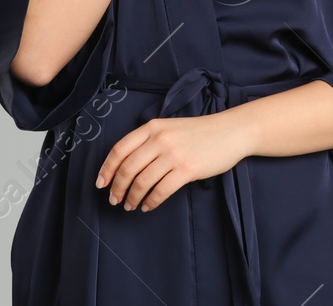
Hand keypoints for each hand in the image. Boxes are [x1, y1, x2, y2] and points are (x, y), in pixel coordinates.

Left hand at [95, 112, 251, 211]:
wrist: (231, 131)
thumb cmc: (200, 132)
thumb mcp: (171, 128)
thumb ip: (150, 140)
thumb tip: (127, 165)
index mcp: (153, 127)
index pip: (120, 149)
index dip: (107, 169)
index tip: (101, 184)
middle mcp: (160, 139)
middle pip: (127, 168)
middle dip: (117, 188)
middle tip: (115, 200)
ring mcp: (173, 154)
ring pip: (142, 181)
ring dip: (133, 197)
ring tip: (131, 206)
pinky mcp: (187, 169)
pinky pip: (161, 190)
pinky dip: (151, 201)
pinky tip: (148, 205)